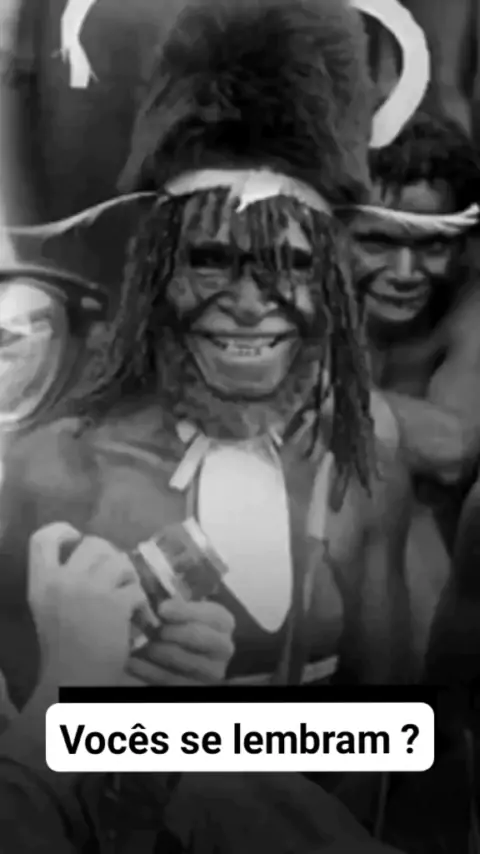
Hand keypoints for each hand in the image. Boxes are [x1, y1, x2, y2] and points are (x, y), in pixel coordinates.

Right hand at [28, 522, 157, 686]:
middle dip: (110, 554)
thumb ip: (62, 580)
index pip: (42, 538)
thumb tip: (93, 556)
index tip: (76, 538)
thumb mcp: (49, 608)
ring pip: (120, 561)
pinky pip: (136, 590)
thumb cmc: (62, 650)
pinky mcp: (114, 604)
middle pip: (92, 543)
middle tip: (116, 575)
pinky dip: (143, 604)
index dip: (62, 530)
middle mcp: (62, 580)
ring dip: (129, 577)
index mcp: (41, 583)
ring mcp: (88, 590)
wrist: (72, 683)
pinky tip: (140, 619)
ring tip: (129, 597)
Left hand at [127, 598, 234, 685]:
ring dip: (156, 651)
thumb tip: (146, 575)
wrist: (183, 656)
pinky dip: (148, 671)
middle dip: (171, 632)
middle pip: (198, 637)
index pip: (211, 614)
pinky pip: (170, 681)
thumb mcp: (184, 608)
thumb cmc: (181, 624)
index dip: (186, 611)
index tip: (163, 608)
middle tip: (149, 627)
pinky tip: (131, 661)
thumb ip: (175, 597)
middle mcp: (223, 646)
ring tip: (136, 643)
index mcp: (223, 621)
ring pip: (183, 661)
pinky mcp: (195, 688)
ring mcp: (212, 671)